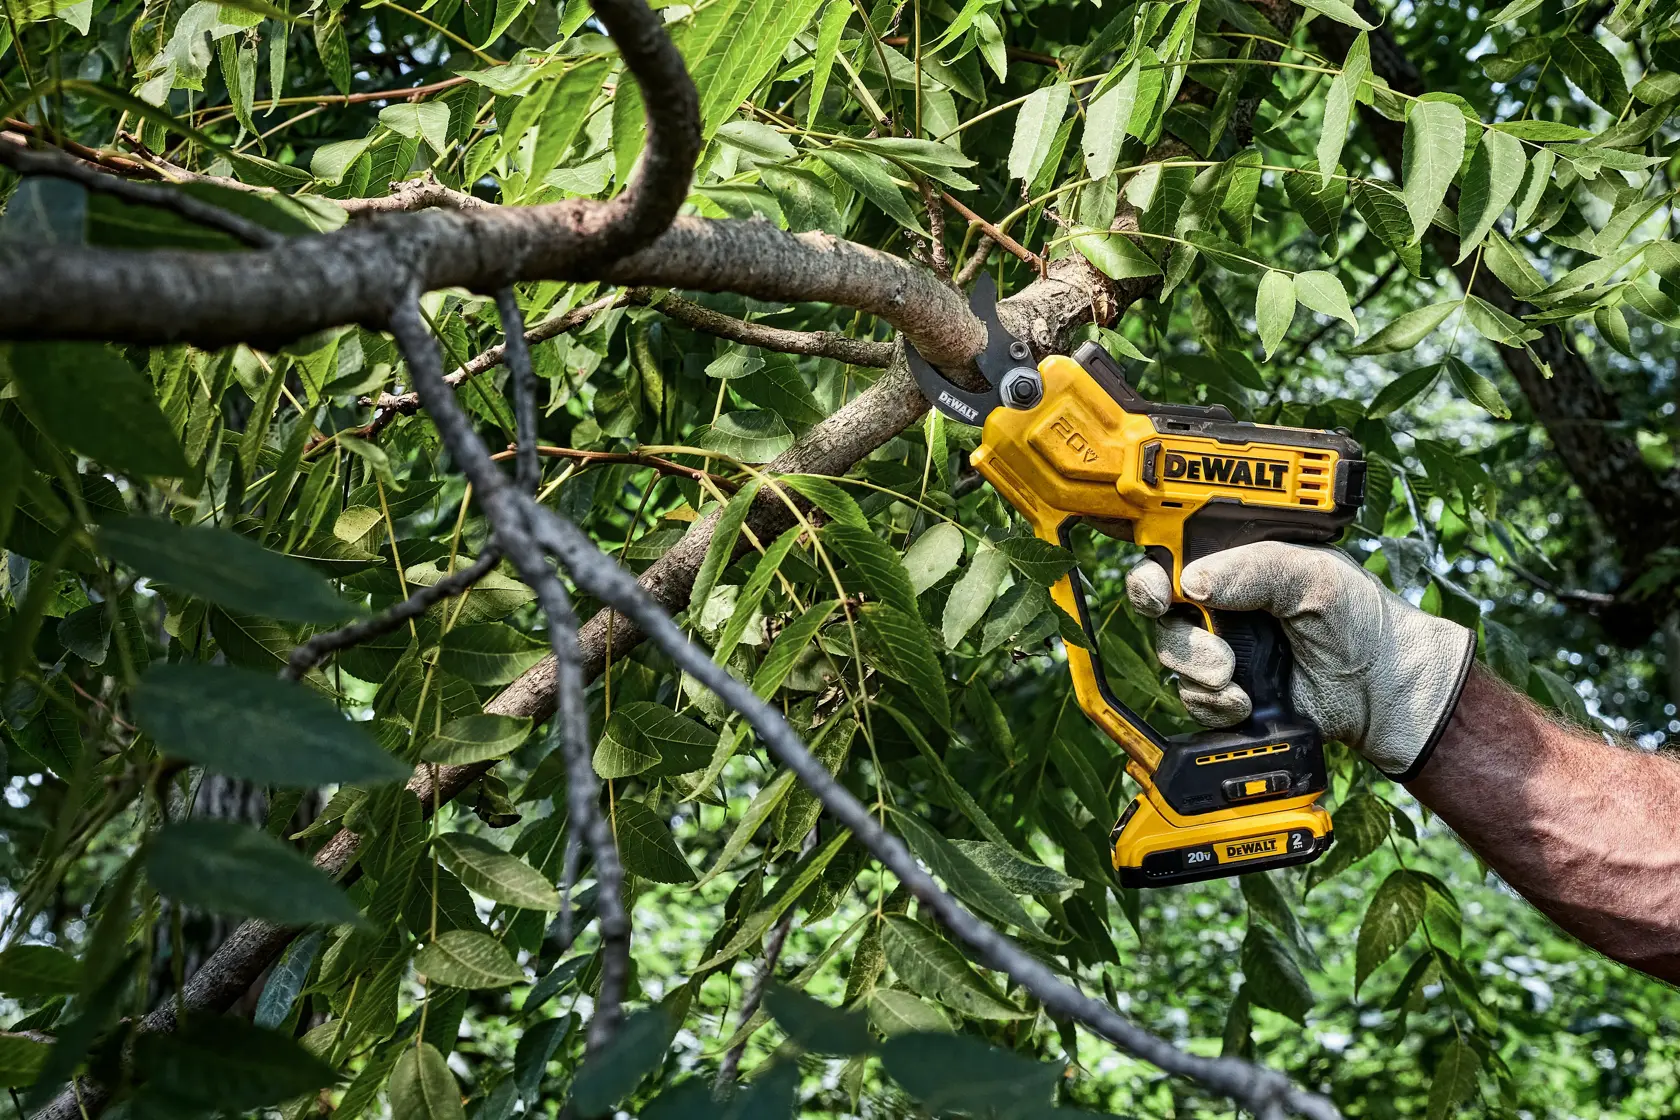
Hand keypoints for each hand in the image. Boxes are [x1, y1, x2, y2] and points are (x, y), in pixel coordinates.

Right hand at [1124, 541, 1475, 778]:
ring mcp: (1222, 652)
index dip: (1152, 577)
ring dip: (1200, 672)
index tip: (1157, 594)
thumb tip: (1192, 582)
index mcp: (1236, 566)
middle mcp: (1222, 607)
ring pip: (1174, 660)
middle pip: (1161, 616)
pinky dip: (1213, 705)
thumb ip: (1254, 569)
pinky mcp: (1226, 695)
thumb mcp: (1314, 575)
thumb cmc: (1361, 620)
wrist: (1387, 691)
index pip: (1173, 562)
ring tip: (1237, 678)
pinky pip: (1193, 701)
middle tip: (1220, 654)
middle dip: (1181, 636)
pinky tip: (1246, 703)